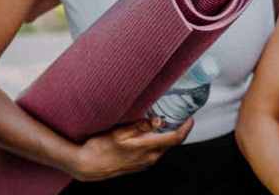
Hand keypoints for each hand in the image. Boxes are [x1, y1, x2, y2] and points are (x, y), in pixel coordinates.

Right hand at [68, 117, 191, 181]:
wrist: (88, 166)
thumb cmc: (100, 148)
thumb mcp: (118, 133)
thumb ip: (139, 126)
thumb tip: (158, 121)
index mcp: (147, 148)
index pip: (175, 138)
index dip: (186, 128)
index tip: (190, 117)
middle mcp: (150, 158)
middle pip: (171, 142)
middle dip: (176, 128)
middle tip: (176, 113)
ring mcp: (145, 162)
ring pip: (162, 146)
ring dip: (165, 134)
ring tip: (162, 120)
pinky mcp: (140, 164)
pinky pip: (154, 151)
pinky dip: (157, 141)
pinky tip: (149, 133)